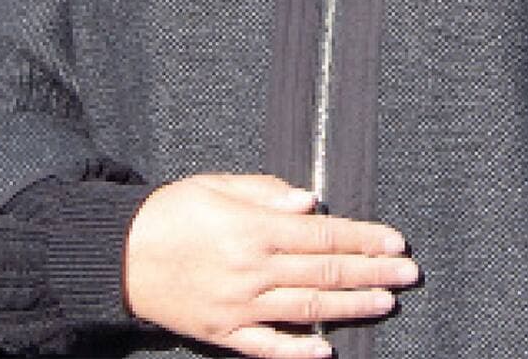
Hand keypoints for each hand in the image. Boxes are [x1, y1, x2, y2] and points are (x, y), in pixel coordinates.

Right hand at [123, 173, 418, 358]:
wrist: (118, 256)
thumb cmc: (170, 212)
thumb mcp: (217, 185)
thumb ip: (266, 192)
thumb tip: (312, 203)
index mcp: (255, 229)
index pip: (324, 235)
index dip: (364, 238)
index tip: (395, 242)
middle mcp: (253, 270)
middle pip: (325, 272)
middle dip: (372, 273)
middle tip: (408, 274)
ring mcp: (240, 306)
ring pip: (306, 309)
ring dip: (351, 308)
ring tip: (385, 304)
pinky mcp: (223, 332)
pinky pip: (267, 346)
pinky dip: (298, 351)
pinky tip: (326, 351)